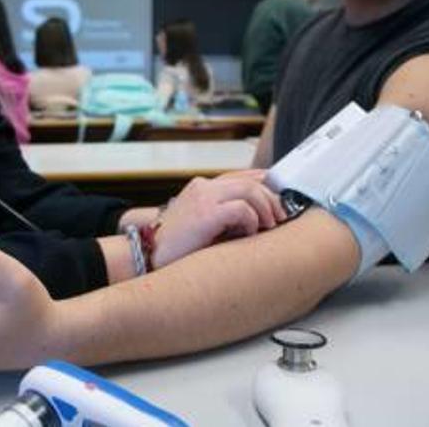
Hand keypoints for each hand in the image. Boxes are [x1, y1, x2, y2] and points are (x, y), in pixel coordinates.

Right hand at [152, 170, 286, 267]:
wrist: (147, 253)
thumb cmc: (172, 246)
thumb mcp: (199, 224)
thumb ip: (220, 216)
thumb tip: (252, 220)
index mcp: (201, 187)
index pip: (239, 175)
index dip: (262, 180)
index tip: (277, 190)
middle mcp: (203, 187)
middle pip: (249, 182)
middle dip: (270, 198)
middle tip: (280, 216)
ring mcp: (204, 198)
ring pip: (250, 191)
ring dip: (265, 208)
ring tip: (270, 225)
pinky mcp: (206, 213)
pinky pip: (242, 209)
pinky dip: (252, 220)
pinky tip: (251, 232)